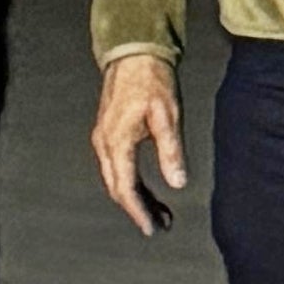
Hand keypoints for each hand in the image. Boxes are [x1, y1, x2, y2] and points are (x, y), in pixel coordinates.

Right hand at [93, 52, 187, 235]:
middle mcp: (105, 144)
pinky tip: (149, 189)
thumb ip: (171, 150)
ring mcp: (104, 139)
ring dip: (137, 197)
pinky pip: (118, 166)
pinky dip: (132, 181)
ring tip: (160, 212)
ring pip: (117, 178)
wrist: (134, 53)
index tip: (152, 229)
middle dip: (139, 209)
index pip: (125, 188)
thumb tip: (178, 183)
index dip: (138, 211)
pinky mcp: (109, 133)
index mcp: (117, 142)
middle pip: (118, 188)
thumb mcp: (167, 115)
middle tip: (161, 224)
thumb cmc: (152, 80)